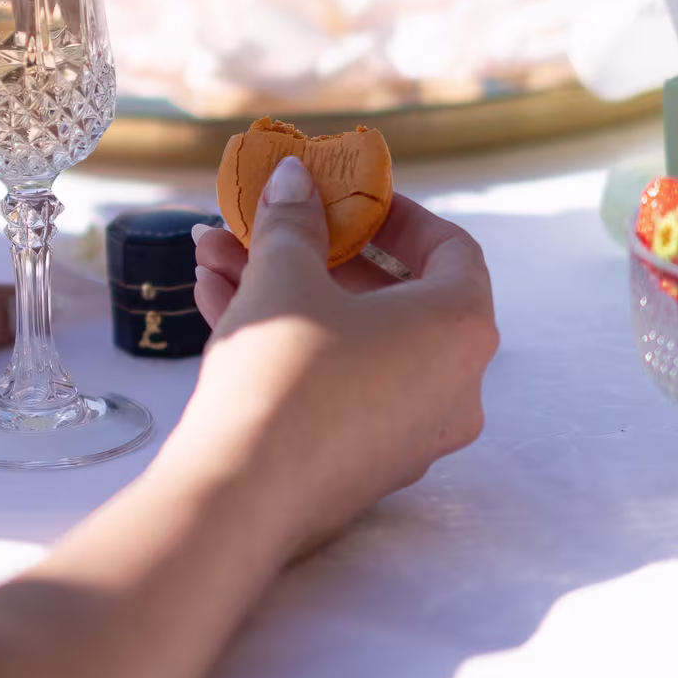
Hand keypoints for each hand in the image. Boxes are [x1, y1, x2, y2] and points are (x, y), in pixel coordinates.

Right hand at [179, 158, 496, 553]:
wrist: (242, 499)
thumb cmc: (282, 374)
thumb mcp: (285, 278)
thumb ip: (295, 220)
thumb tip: (294, 178)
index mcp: (460, 328)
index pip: (451, 249)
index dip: (398, 214)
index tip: (349, 198)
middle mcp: (454, 384)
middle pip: (392, 295)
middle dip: (316, 252)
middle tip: (269, 225)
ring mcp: (414, 431)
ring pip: (353, 340)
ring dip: (287, 292)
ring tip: (216, 256)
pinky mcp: (367, 463)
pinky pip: (339, 383)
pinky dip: (292, 344)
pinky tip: (218, 304)